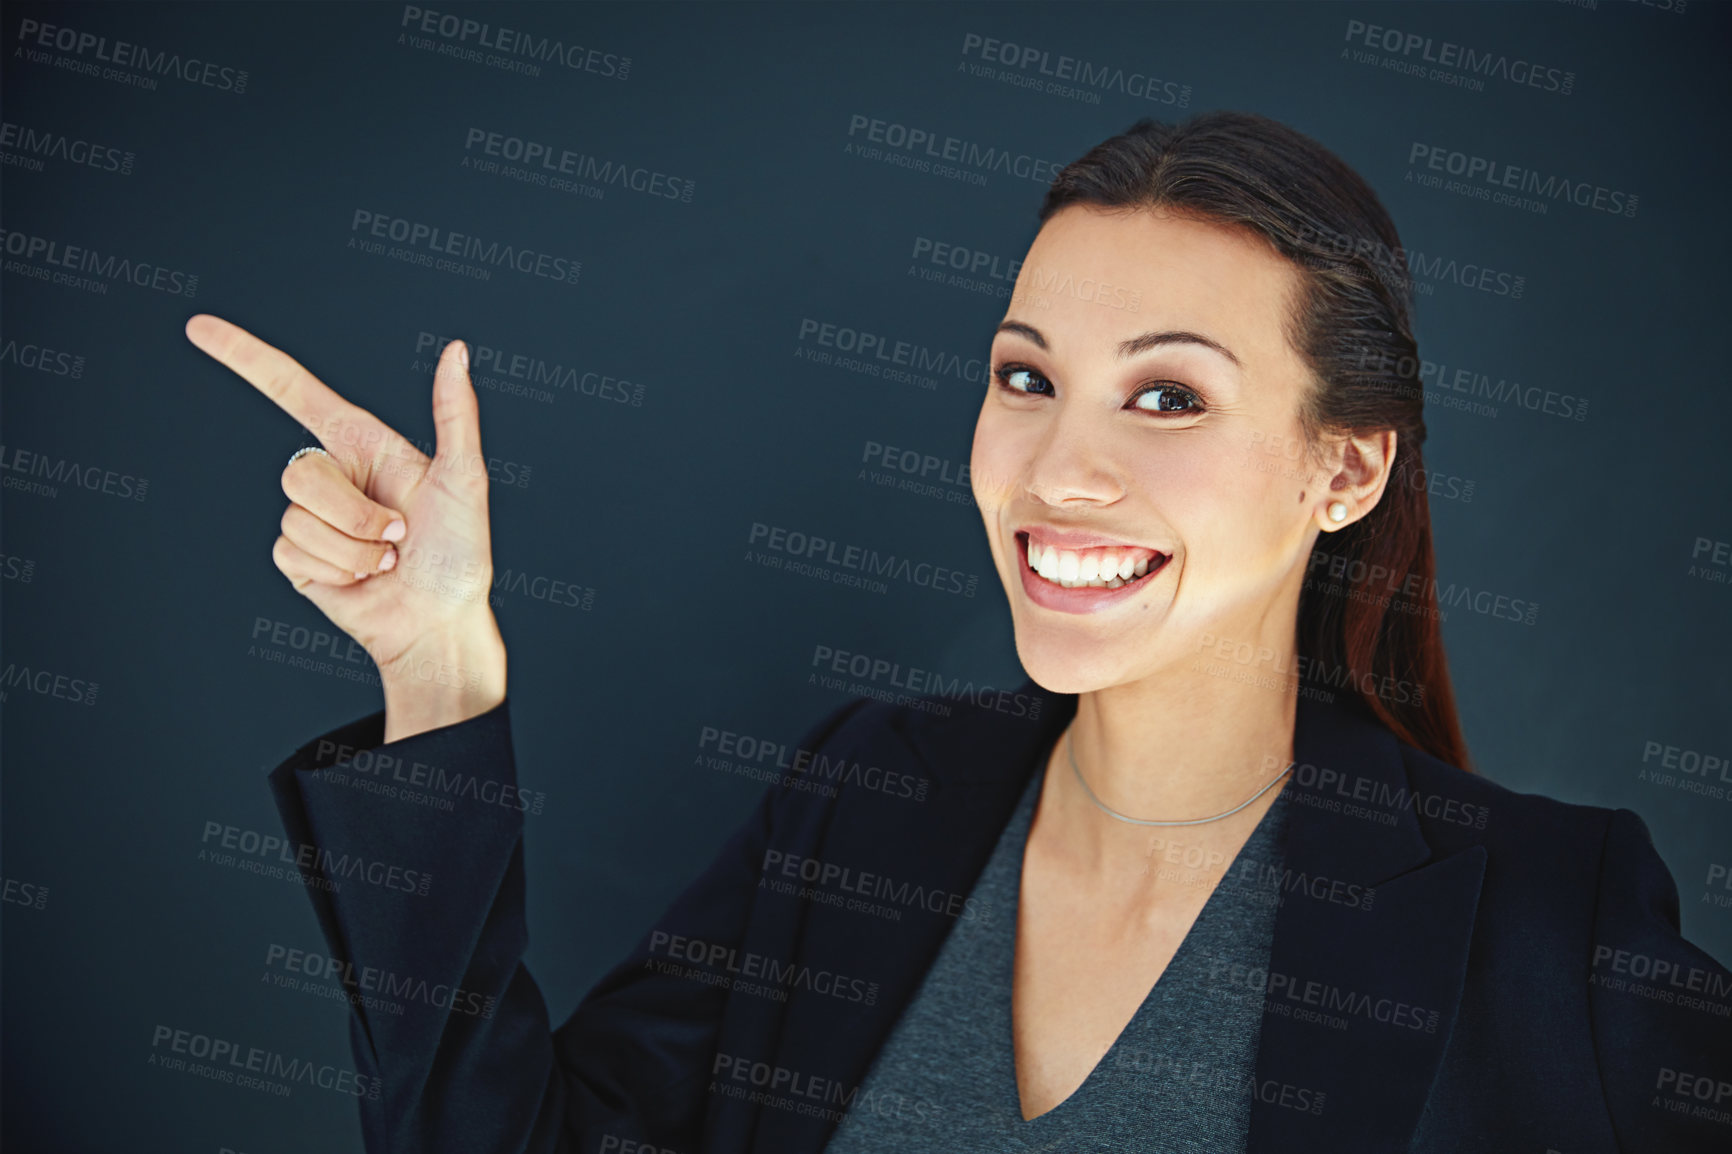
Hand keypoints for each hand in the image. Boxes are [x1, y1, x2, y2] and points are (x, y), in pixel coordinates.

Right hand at [187, 314, 506, 731]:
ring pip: (296, 517)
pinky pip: (290, 552)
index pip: (294, 390)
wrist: (438, 622)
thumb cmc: (460, 554)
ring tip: (385, 560)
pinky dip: (333, 571)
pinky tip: (361, 581)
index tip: (198, 327)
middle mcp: (334, 476)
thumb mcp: (465, 478)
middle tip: (397, 534)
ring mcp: (313, 517)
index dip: (246, 357)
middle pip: (298, 473)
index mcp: (364, 444)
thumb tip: (457, 350)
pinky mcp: (299, 559)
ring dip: (351, 549)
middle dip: (353, 514)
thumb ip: (455, 413)